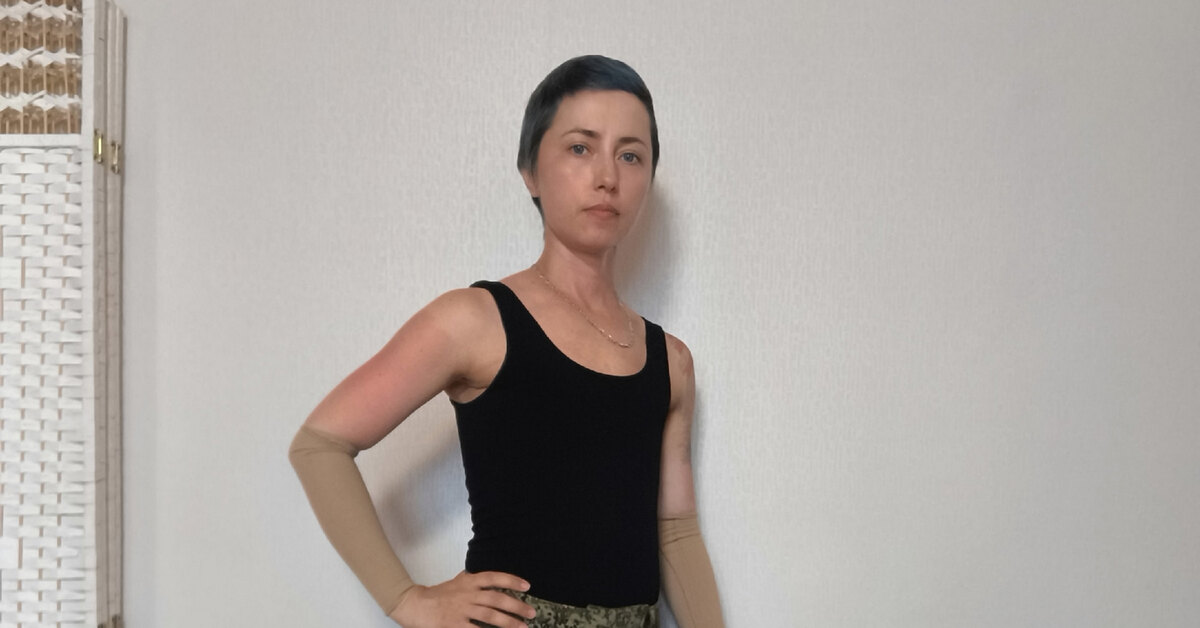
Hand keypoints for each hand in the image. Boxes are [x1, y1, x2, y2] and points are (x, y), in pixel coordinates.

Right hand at [389, 570, 536, 627]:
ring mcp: (461, 610)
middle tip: (531, 613)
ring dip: (509, 622)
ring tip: (523, 627)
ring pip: (490, 615)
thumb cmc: (437, 594)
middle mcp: (467, 594)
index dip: (511, 580)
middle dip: (516, 606)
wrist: (414, 604)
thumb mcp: (456, 581)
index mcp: (469, 581)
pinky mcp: (454, 625)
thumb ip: (471, 580)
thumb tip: (486, 578)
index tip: (527, 586)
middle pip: (497, 598)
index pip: (494, 577)